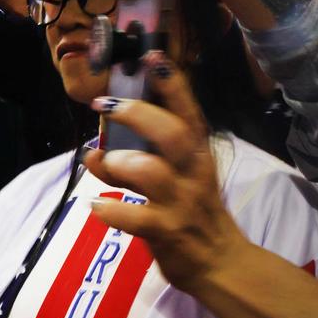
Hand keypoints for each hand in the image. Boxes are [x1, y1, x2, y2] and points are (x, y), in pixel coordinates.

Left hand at [84, 52, 249, 294]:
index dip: (172, 83)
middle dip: (137, 114)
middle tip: (104, 105)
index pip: (189, 112)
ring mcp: (182, 202)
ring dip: (121, 162)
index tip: (152, 56)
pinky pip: (135, 218)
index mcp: (198, 154)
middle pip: (172, 133)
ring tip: (100, 161)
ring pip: (152, 172)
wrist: (221, 262)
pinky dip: (110, 211)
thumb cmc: (195, 213)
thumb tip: (98, 148)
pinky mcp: (168, 231)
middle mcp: (194, 172)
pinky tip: (97, 207)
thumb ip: (142, 161)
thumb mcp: (179, 179)